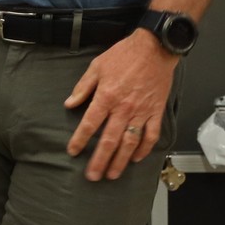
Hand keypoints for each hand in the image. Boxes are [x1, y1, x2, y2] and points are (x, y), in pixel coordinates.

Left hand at [63, 32, 176, 180]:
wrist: (154, 48)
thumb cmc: (124, 55)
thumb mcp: (97, 66)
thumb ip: (83, 87)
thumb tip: (69, 104)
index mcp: (106, 97)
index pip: (89, 124)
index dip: (80, 140)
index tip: (73, 151)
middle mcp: (124, 108)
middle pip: (109, 141)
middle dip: (99, 161)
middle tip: (92, 176)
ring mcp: (141, 112)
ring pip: (130, 143)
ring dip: (120, 161)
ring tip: (112, 174)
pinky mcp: (155, 112)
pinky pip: (151, 135)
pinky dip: (144, 149)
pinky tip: (136, 159)